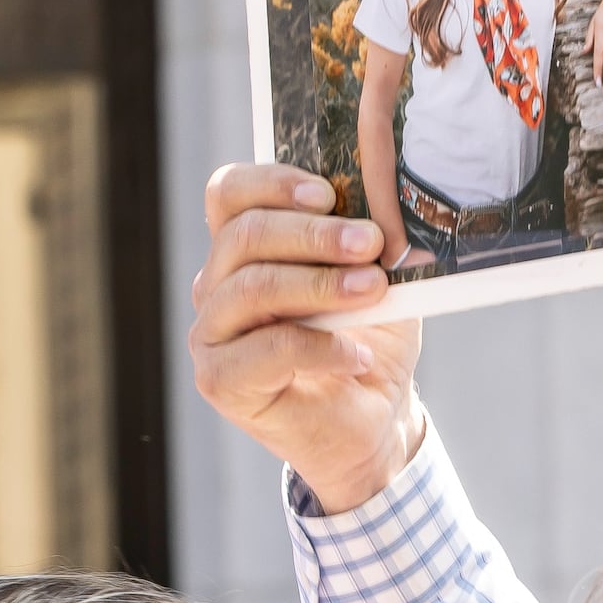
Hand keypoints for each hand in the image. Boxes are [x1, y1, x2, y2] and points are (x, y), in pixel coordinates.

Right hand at [190, 161, 427, 511]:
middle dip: (313, 234)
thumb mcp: (378, 279)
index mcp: (245, 249)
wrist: (373, 419)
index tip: (327, 193)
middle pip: (243, 236)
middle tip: (370, 243)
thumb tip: (390, 213)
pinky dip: (320, 347)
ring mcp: (212, 333)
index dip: (272, 183)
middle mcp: (218, 285)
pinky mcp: (221, 380)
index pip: (229, 194)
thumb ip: (371, 243)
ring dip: (319, 284)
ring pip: (250, 288)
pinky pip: (265, 349)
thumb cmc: (369, 340)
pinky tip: (357, 355)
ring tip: (372, 288)